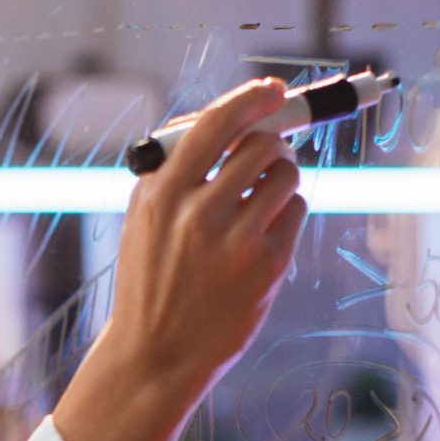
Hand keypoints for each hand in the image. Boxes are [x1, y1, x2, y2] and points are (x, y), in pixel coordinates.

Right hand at [104, 77, 308, 395]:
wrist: (155, 351)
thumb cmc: (153, 277)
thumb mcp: (144, 217)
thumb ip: (178, 168)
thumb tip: (237, 117)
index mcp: (161, 192)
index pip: (216, 123)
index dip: (251, 98)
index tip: (274, 89)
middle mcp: (197, 213)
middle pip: (262, 144)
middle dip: (273, 141)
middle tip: (270, 152)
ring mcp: (236, 241)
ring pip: (286, 175)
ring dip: (282, 176)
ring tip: (262, 198)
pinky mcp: (267, 266)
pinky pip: (295, 211)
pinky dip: (285, 212)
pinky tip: (262, 235)